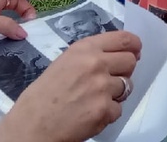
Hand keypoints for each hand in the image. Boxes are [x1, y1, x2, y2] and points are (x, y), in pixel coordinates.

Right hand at [0, 31, 141, 141]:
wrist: (31, 126)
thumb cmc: (43, 95)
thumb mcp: (64, 63)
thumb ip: (90, 56)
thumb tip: (115, 56)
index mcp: (85, 49)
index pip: (125, 39)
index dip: (134, 46)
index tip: (135, 51)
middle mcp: (96, 64)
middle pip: (131, 61)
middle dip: (125, 71)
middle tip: (111, 80)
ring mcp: (102, 87)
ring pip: (127, 86)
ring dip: (115, 94)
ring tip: (94, 100)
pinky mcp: (104, 110)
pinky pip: (118, 109)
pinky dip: (107, 114)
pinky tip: (89, 114)